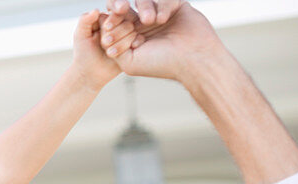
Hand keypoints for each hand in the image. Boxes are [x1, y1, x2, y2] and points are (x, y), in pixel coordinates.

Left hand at [72, 9, 127, 89]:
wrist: (90, 74)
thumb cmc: (83, 54)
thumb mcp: (80, 36)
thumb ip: (84, 21)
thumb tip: (96, 9)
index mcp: (105, 20)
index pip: (114, 13)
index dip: (112, 19)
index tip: (106, 28)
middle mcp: (118, 26)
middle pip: (125, 21)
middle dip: (116, 33)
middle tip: (104, 44)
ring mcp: (126, 36)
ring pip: (132, 30)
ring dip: (122, 41)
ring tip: (109, 53)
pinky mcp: (132, 46)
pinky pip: (139, 40)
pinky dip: (134, 44)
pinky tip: (128, 50)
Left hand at [102, 1, 223, 81]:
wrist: (192, 60)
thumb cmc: (161, 64)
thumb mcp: (129, 62)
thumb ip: (114, 47)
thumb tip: (105, 34)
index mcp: (132, 37)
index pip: (114, 24)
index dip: (109, 24)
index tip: (106, 32)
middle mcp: (144, 24)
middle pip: (125, 9)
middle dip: (119, 11)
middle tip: (120, 11)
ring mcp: (159, 14)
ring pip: (143, 1)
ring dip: (143, 8)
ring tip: (148, 21)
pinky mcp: (176, 5)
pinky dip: (160, 6)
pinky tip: (162, 19)